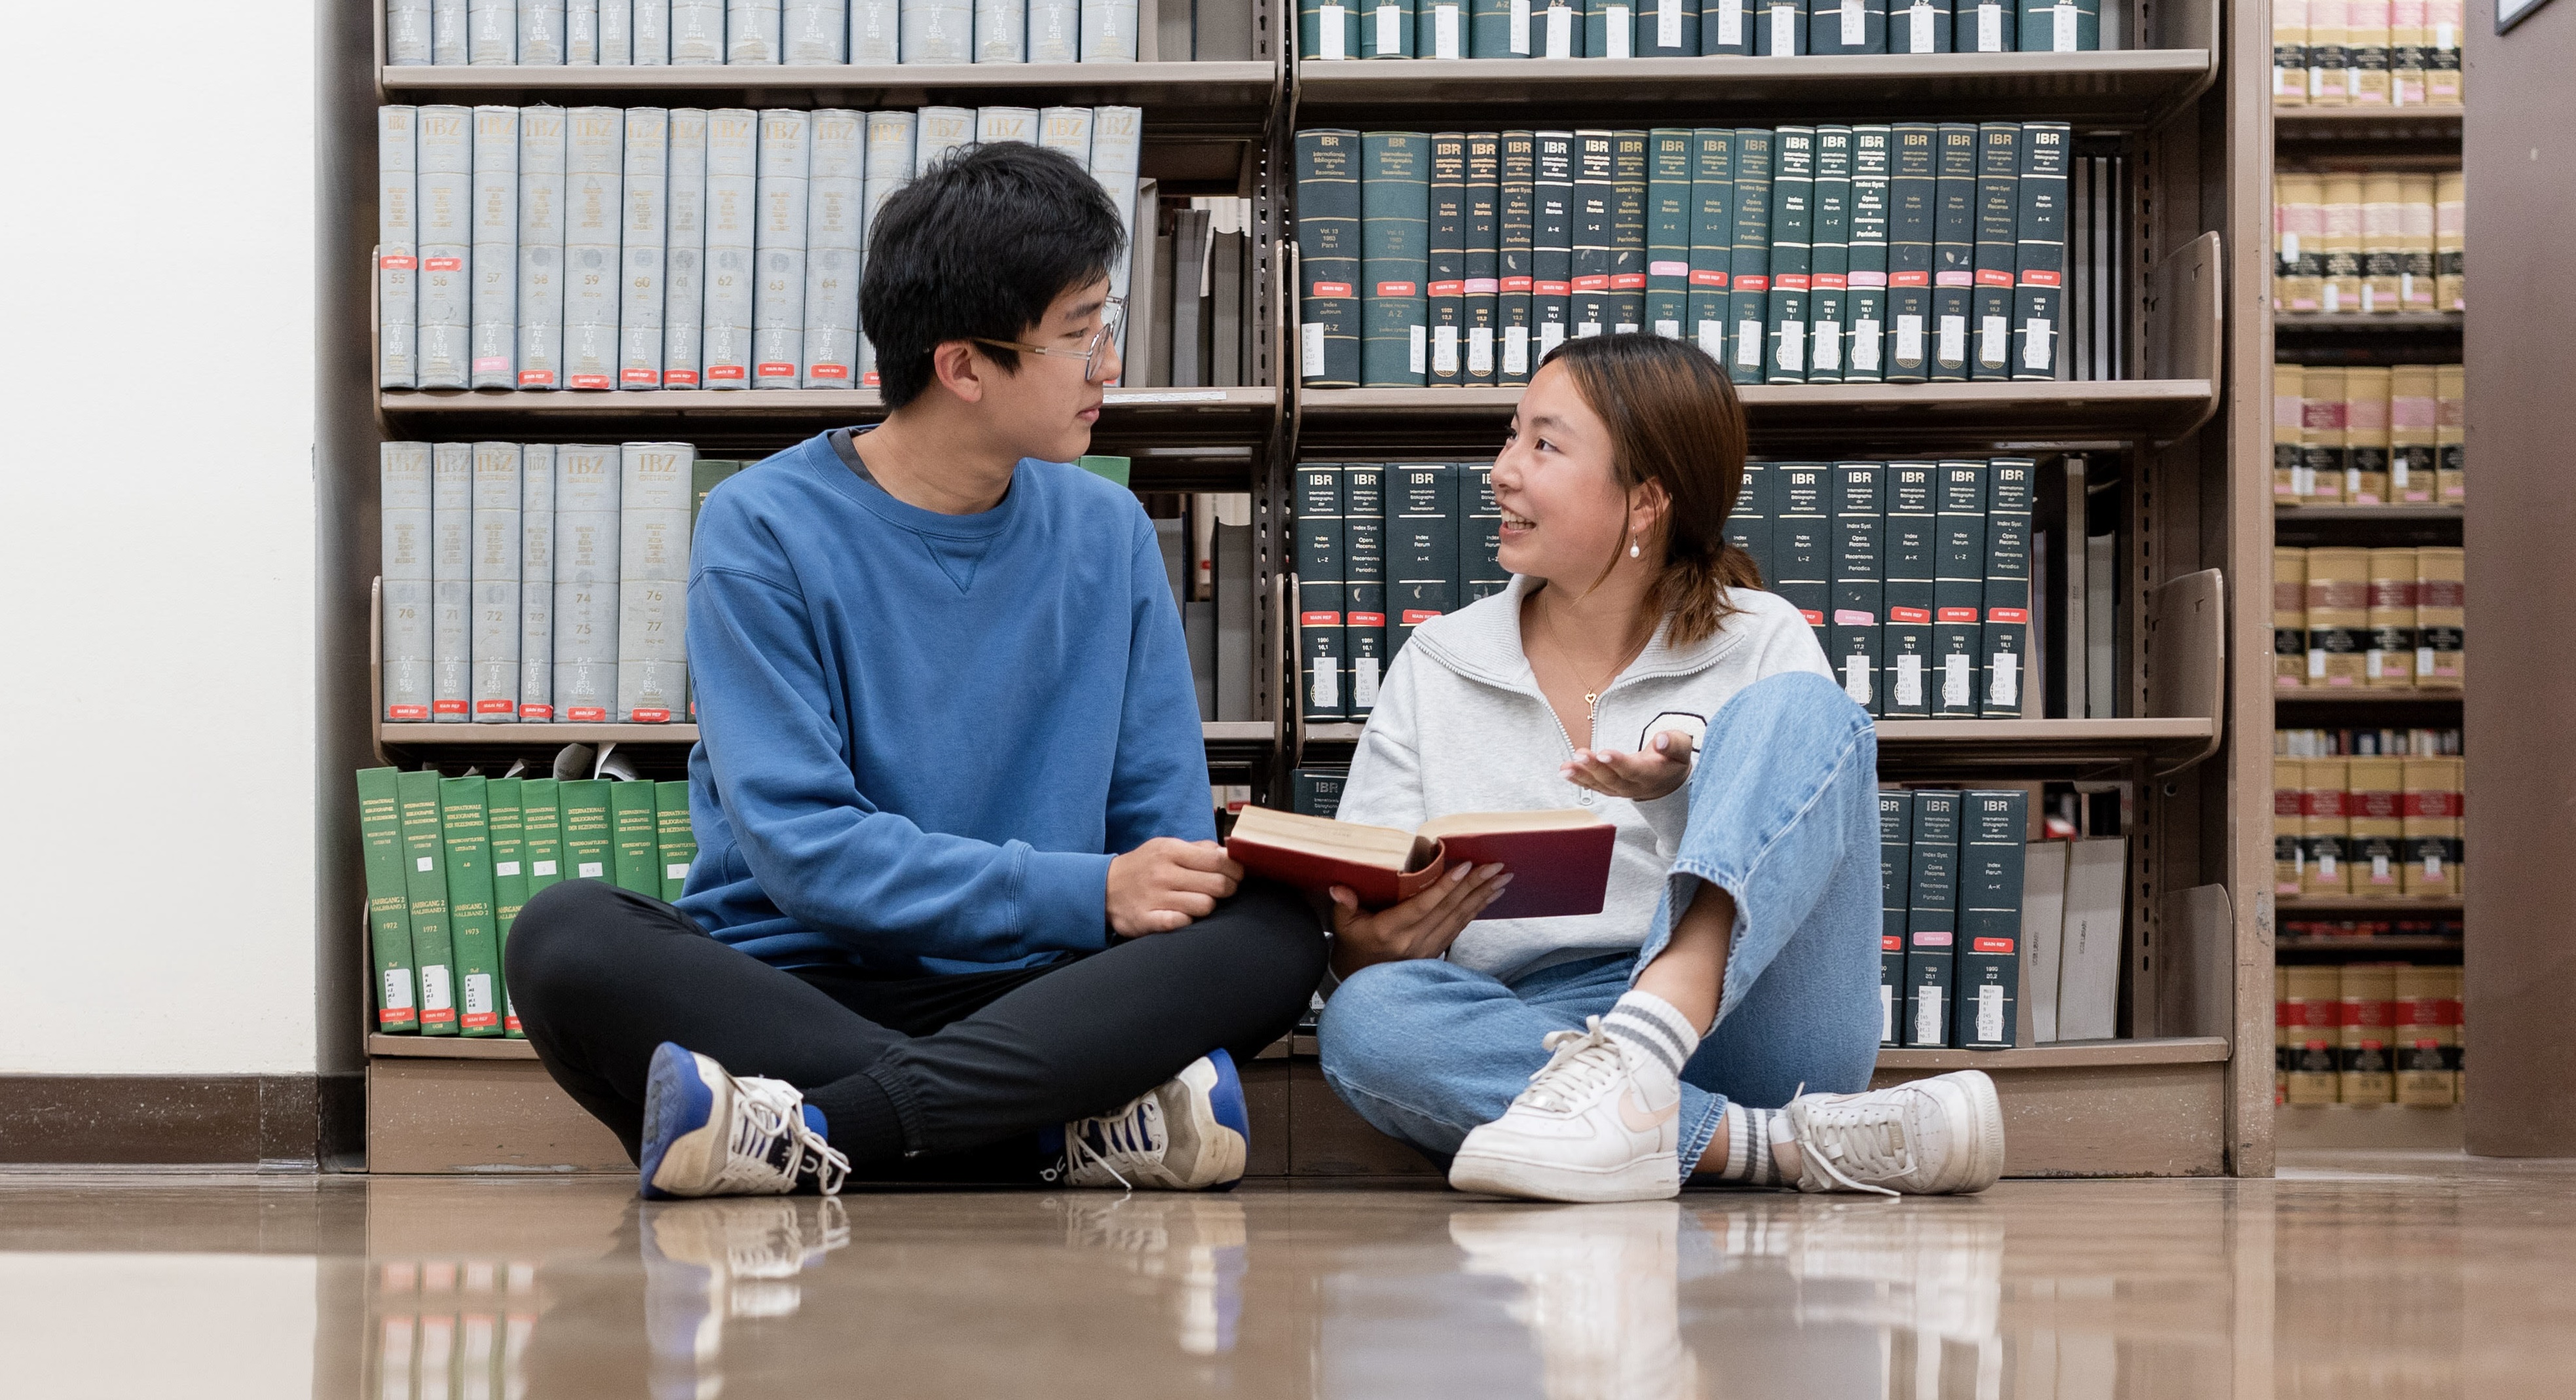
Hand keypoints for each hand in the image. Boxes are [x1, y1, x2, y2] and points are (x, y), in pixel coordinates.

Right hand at [1107, 838, 1242, 936]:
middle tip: (1225, 890)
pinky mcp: (1146, 919)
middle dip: (1228, 889)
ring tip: (1201, 902)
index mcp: (1170, 851)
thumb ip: (1198, 848)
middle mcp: (1162, 873)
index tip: (1237, 875)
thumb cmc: (1142, 867)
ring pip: (1204, 906)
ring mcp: (1154, 897)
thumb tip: (1228, 852)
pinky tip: (1184, 914)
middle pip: (1217, 884)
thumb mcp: (1166, 847)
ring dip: (1209, 906)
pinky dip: (1188, 920)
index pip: (1218, 861)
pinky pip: (1181, 923)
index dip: (1235, 870)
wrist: (1103, 887)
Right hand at [1328, 862, 1511, 979]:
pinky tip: (1490, 895)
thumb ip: (1345, 906)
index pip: (1423, 905)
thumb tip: (1339, 888)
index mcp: (1390, 931)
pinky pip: (1461, 927)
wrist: (1363, 983)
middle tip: (1496, 866)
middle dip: (1475, 885)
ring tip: (1502, 878)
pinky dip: (1477, 909)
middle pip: (1449, 909)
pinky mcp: (1437, 951)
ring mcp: (1428, 948)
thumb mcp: (1344, 927)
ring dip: (1482, 896)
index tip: (1464, 867)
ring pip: (1460, 918)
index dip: (1444, 886)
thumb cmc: (1354, 946)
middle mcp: (1413, 940)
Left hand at [1561, 728, 1696, 801]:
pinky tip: (1564, 772)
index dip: (1619, 763)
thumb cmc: (1673, 758)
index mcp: (1653, 774)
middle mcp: (1635, 786)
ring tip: (1565, 767)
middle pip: (1613, 779)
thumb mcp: (1682, 748)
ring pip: (1600, 785)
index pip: (1634, 770)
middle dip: (1595, 767)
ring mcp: (1621, 790)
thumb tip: (1661, 740)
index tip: (1604, 753)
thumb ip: (1673, 743)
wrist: (1669, 780)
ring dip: (1581, 776)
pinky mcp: (1611, 789)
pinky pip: (1594, 787)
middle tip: (1580, 754)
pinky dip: (1579, 780)